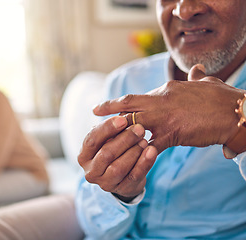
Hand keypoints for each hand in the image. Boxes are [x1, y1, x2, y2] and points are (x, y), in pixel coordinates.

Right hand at [78, 116, 157, 200]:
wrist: (122, 177)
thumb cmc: (112, 151)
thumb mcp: (106, 140)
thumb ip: (110, 130)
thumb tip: (120, 115)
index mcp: (84, 156)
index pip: (92, 140)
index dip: (107, 129)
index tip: (122, 119)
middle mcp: (91, 172)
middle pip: (106, 154)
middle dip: (124, 139)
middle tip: (140, 128)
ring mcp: (105, 183)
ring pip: (119, 167)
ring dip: (133, 152)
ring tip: (145, 140)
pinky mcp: (123, 190)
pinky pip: (134, 176)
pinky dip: (144, 163)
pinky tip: (152, 151)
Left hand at [93, 64, 244, 152]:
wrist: (235, 113)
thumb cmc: (222, 98)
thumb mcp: (207, 83)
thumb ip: (197, 77)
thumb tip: (197, 69)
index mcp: (167, 90)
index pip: (138, 97)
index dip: (123, 102)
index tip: (111, 103)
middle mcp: (161, 101)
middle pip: (128, 105)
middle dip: (110, 108)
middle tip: (95, 112)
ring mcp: (164, 118)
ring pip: (133, 124)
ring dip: (119, 133)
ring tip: (106, 140)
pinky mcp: (171, 134)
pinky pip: (149, 145)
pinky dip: (139, 151)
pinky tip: (129, 157)